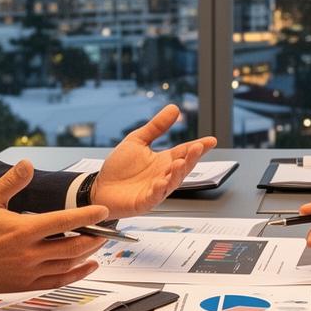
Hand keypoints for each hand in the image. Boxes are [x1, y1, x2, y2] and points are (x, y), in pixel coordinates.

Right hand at [0, 161, 109, 291]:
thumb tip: (26, 163)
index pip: (64, 221)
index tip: (103, 211)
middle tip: (106, 229)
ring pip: (68, 265)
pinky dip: (76, 274)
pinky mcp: (24, 285)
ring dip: (88, 255)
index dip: (88, 216)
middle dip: (94, 237)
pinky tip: (87, 267)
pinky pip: (58, 281)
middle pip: (73, 246)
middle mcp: (28, 254)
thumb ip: (10, 182)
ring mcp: (27, 272)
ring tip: (99, 245)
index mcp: (22, 230)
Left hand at [91, 104, 218, 217]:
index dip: (198, 147)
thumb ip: (156, 127)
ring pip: (173, 182)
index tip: (211, 140)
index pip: (185, 152)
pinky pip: (155, 196)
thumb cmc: (118, 168)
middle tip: (197, 148)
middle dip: (192, 158)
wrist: (99, 188)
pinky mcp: (145, 202)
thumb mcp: (137, 141)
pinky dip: (160, 189)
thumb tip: (174, 108)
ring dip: (178, 173)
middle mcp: (164, 175)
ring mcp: (156, 189)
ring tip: (181, 162)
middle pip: (183, 167)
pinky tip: (162, 181)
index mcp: (164, 161)